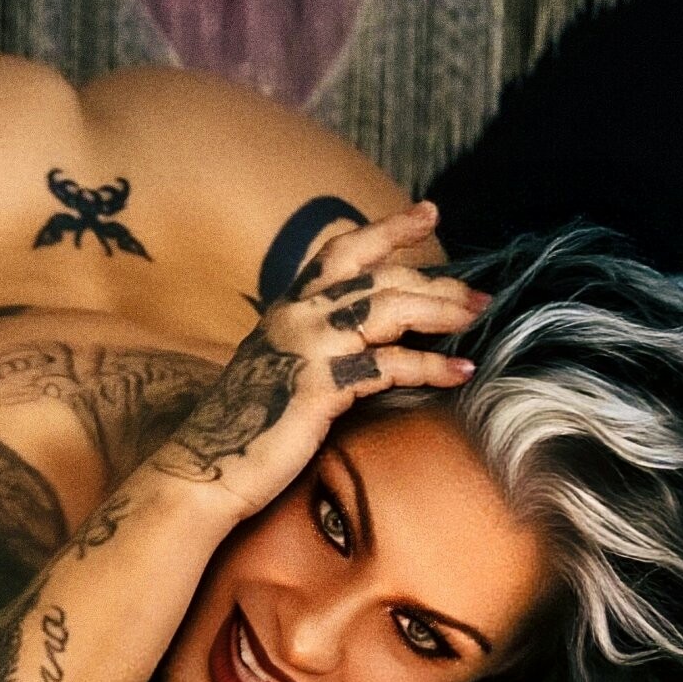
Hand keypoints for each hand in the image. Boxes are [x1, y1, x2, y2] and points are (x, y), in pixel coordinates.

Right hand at [150, 200, 486, 518]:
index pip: (342, 251)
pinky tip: (460, 371)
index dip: (388, 229)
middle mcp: (297, 315)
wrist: (204, 468)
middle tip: (478, 294)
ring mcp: (308, 346)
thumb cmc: (244, 428)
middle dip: (436, 282)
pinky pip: (389, 365)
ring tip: (477, 316)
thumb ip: (313, 345)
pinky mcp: (320, 384)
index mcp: (287, 307)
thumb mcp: (277, 369)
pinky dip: (431, 365)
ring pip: (390, 309)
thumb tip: (361, 343)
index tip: (428, 213)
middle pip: (380, 279)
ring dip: (441, 310)